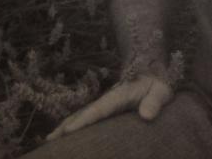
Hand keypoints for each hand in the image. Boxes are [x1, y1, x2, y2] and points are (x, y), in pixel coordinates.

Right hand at [46, 73, 173, 139]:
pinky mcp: (105, 109)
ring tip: (50, 141)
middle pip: (82, 114)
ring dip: (65, 126)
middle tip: (49, 141)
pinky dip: (74, 125)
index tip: (68, 130)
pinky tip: (66, 136)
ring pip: (81, 116)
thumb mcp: (161, 91)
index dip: (83, 120)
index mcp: (118, 97)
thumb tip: (147, 116)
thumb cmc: (157, 84)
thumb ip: (154, 102)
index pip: (98, 110)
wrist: (152, 71)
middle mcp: (106, 100)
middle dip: (66, 126)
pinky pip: (87, 118)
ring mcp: (104, 104)